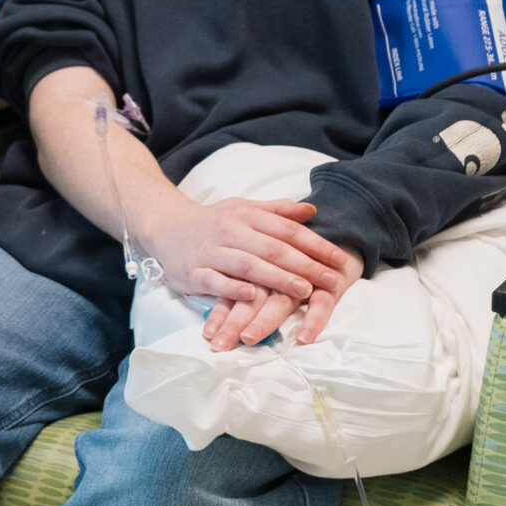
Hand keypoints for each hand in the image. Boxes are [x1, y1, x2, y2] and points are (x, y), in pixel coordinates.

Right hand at [145, 196, 354, 307]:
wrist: (165, 227)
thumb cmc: (213, 221)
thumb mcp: (244, 209)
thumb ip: (278, 211)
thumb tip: (312, 211)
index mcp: (246, 215)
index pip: (287, 229)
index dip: (315, 244)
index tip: (339, 259)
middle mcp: (230, 231)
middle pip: (272, 248)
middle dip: (305, 265)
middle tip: (331, 279)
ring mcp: (211, 252)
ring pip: (248, 265)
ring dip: (277, 278)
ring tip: (304, 290)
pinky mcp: (194, 273)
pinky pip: (216, 282)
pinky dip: (235, 289)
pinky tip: (254, 295)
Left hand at [203, 245, 365, 350]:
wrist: (338, 244)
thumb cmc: (298, 262)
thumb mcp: (270, 274)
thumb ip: (243, 288)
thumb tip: (213, 320)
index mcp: (262, 267)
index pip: (236, 291)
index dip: (222, 312)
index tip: (208, 334)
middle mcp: (279, 274)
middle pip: (253, 298)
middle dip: (235, 321)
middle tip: (221, 343)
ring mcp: (304, 280)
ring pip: (281, 300)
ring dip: (265, 321)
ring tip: (249, 339)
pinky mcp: (330, 286)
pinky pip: (321, 304)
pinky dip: (313, 320)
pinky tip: (303, 338)